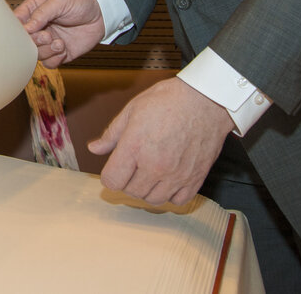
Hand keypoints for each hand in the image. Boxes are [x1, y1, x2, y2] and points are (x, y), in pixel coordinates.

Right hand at [14, 0, 105, 67]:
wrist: (101, 13)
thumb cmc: (79, 1)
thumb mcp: (59, 0)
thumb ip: (42, 13)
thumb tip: (26, 28)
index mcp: (32, 12)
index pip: (15, 24)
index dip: (18, 30)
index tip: (27, 31)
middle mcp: (38, 29)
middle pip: (24, 42)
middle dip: (35, 41)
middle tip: (47, 35)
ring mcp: (47, 42)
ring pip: (35, 55)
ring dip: (46, 51)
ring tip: (59, 42)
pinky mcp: (58, 53)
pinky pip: (49, 63)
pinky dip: (55, 59)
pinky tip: (63, 49)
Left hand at [89, 78, 233, 205]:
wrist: (206, 99)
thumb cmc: (169, 100)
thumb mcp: (133, 110)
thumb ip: (112, 134)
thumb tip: (94, 148)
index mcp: (135, 147)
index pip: (112, 180)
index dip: (109, 175)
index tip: (114, 168)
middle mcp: (155, 165)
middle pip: (131, 191)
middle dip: (127, 181)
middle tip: (133, 166)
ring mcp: (176, 174)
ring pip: (153, 199)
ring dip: (147, 189)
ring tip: (150, 172)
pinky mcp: (195, 178)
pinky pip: (178, 200)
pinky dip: (171, 194)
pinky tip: (168, 178)